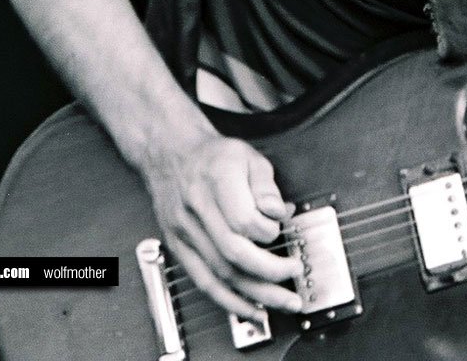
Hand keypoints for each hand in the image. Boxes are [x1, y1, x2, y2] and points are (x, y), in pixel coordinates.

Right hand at [142, 133, 304, 318]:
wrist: (171, 156)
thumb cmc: (214, 157)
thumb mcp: (248, 156)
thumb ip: (267, 186)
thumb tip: (280, 213)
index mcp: (217, 180)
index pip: (243, 219)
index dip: (269, 230)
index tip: (283, 228)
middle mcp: (197, 209)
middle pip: (233, 252)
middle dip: (270, 272)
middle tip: (296, 274)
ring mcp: (184, 232)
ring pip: (220, 274)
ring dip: (255, 295)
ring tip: (284, 302)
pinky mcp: (179, 248)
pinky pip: (204, 282)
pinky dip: (230, 301)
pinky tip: (251, 310)